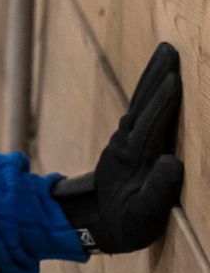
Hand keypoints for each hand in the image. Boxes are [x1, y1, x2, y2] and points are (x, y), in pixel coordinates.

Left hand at [52, 42, 184, 254]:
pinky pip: (140, 109)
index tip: (175, 78)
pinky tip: (156, 82)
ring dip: (153, 77)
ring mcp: (124, 140)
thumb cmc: (128, 223)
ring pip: (141, 102)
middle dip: (157, 76)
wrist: (96, 223)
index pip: (152, 124)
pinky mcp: (125, 142)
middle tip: (170, 48)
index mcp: (135, 159)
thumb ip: (159, 190)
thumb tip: (173, 161)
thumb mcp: (144, 216)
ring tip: (165, 55)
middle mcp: (127, 143)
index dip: (164, 101)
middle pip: (144, 103)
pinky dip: (149, 92)